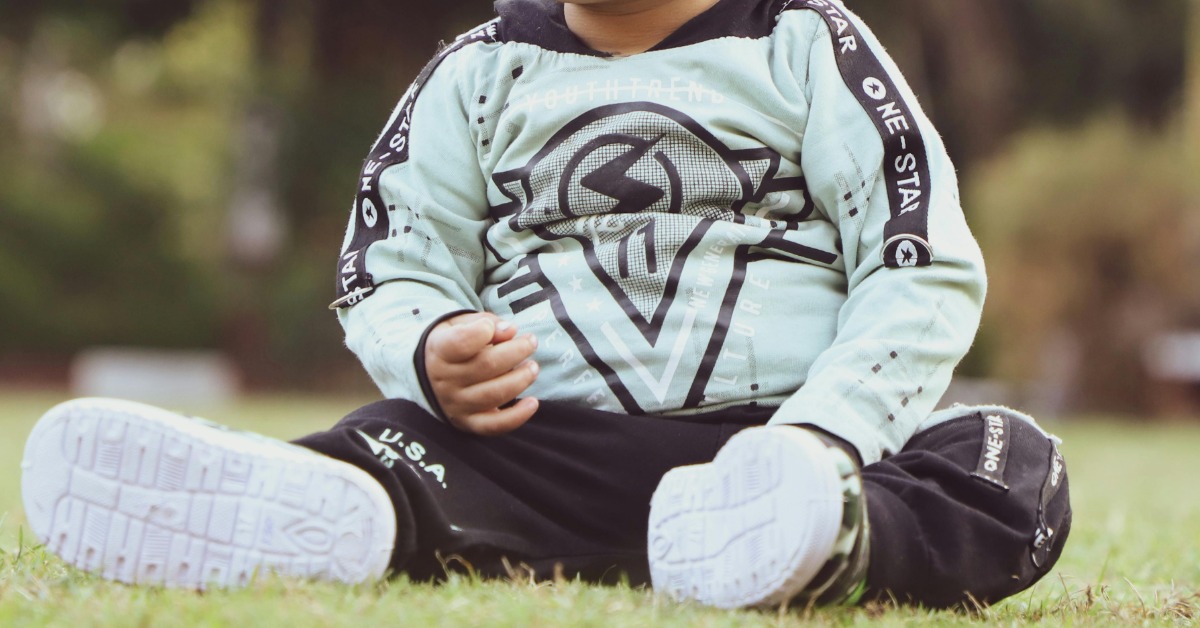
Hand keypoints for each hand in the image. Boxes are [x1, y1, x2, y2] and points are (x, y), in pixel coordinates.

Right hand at [423, 312, 539, 434]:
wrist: (430, 376)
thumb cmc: (453, 343)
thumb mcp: (461, 324)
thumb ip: (484, 322)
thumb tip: (509, 330)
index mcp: (439, 351)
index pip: (459, 343)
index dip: (483, 332)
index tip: (497, 327)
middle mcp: (445, 380)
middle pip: (486, 366)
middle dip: (516, 351)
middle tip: (531, 342)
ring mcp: (456, 404)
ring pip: (493, 395)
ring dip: (521, 380)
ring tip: (533, 367)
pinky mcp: (468, 423)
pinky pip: (493, 425)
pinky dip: (517, 416)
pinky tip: (533, 402)